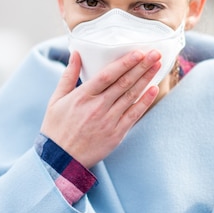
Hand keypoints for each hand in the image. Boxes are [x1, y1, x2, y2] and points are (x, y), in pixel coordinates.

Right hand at [40, 50, 161, 168]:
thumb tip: (76, 53)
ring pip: (131, 96)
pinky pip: (134, 114)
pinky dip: (144, 101)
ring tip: (157, 65)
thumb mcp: (56, 99)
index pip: (107, 75)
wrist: (60, 160)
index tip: (138, 52)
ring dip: (146, 79)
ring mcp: (108, 121)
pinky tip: (153, 89)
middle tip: (156, 53)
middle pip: (123, 82)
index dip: (124, 63)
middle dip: (141, 66)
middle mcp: (97, 107)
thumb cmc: (56, 128)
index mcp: (82, 96)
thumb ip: (68, 75)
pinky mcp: (116, 134)